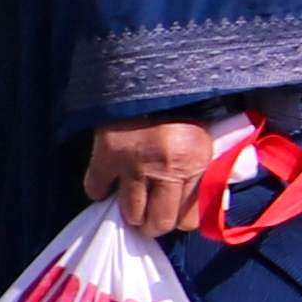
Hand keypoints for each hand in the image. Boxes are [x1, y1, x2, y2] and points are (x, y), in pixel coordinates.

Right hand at [79, 117, 232, 236]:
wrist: (148, 78)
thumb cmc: (184, 109)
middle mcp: (165, 166)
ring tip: (137, 199)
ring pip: (130, 214)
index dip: (182, 218)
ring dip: (133, 211)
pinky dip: (102, 189)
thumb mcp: (206, 139)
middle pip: (159, 223)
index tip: (178, 211)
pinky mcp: (105, 157)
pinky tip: (113, 182)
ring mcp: (132, 164)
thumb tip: (205, 205)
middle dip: (156, 222)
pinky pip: (96, 190)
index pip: (190, 218)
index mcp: (196, 161)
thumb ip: (204, 171)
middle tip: (154, 212)